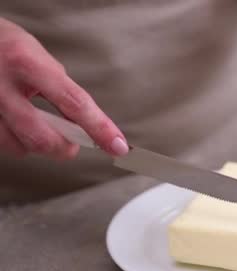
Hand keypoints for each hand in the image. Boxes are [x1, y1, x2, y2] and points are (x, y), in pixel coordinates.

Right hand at [0, 19, 127, 159]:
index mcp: (28, 64)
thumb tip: (86, 123)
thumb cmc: (8, 48)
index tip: (117, 146)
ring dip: (37, 144)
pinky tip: (18, 125)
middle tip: (72, 141)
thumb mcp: (40, 58)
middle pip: (43, 138)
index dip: (99, 128)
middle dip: (64, 147)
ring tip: (38, 124)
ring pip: (20, 147)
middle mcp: (3, 86)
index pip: (75, 103)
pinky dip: (18, 141)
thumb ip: (62, 90)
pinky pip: (3, 145)